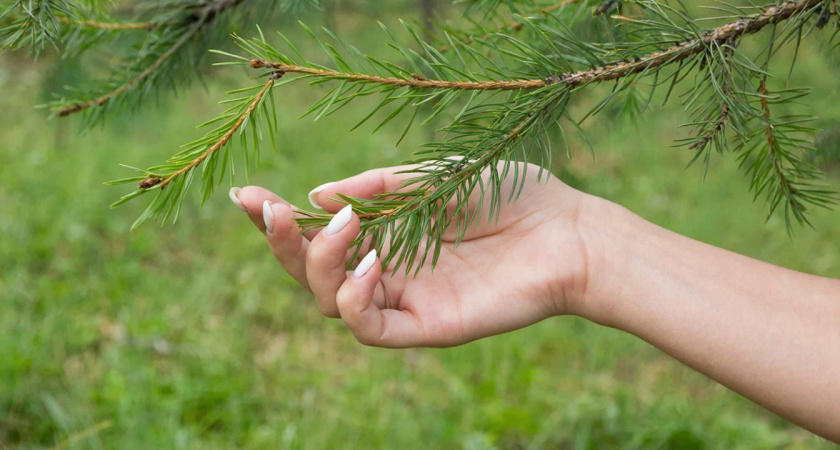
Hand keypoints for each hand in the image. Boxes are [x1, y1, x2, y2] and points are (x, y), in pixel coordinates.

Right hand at [232, 162, 592, 347]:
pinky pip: (370, 328)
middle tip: (274, 211)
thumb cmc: (508, 194)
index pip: (316, 232)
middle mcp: (387, 267)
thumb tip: (315, 198)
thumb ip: (375, 187)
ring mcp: (405, 298)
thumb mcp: (432, 175)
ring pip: (330, 300)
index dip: (275, 219)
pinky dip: (356, 299)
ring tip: (349, 228)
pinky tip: (372, 264)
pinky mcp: (427, 326)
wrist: (568, 230)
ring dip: (321, 263)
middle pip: (310, 272)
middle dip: (281, 243)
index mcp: (385, 230)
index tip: (244, 194)